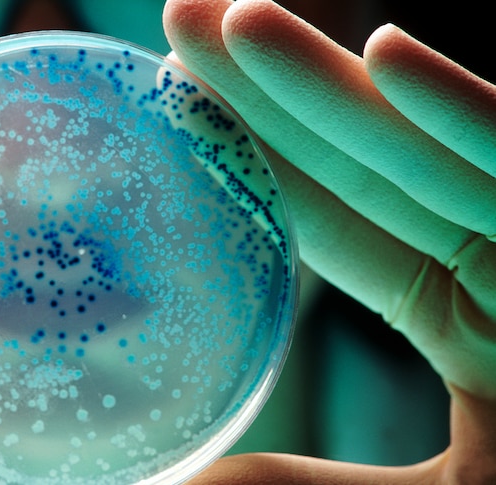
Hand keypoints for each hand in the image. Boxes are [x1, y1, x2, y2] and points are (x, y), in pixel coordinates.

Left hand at [163, 0, 495, 482]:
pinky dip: (459, 108)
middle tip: (182, 21)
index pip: (332, 220)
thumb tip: (195, 475)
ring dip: (325, 75)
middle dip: (266, 89)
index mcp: (468, 311)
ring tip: (225, 16)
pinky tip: (382, 53)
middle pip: (360, 160)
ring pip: (422, 145)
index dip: (251, 159)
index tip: (177, 109)